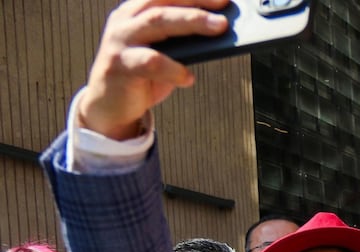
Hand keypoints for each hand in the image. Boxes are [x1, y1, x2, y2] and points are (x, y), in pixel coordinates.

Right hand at [78, 0, 229, 138]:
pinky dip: (174, 69)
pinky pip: (151, 61)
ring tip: (218, 29)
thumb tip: (218, 32)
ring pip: (157, 23)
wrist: (109, 106)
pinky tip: (188, 78)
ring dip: (191, 23)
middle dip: (197, 6)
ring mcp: (118, 41)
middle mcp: (125, 21)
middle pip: (164, 4)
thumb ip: (182, 42)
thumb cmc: (141, 77)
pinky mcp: (118, 65)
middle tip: (225, 16)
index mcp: (135, 12)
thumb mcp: (164, 55)